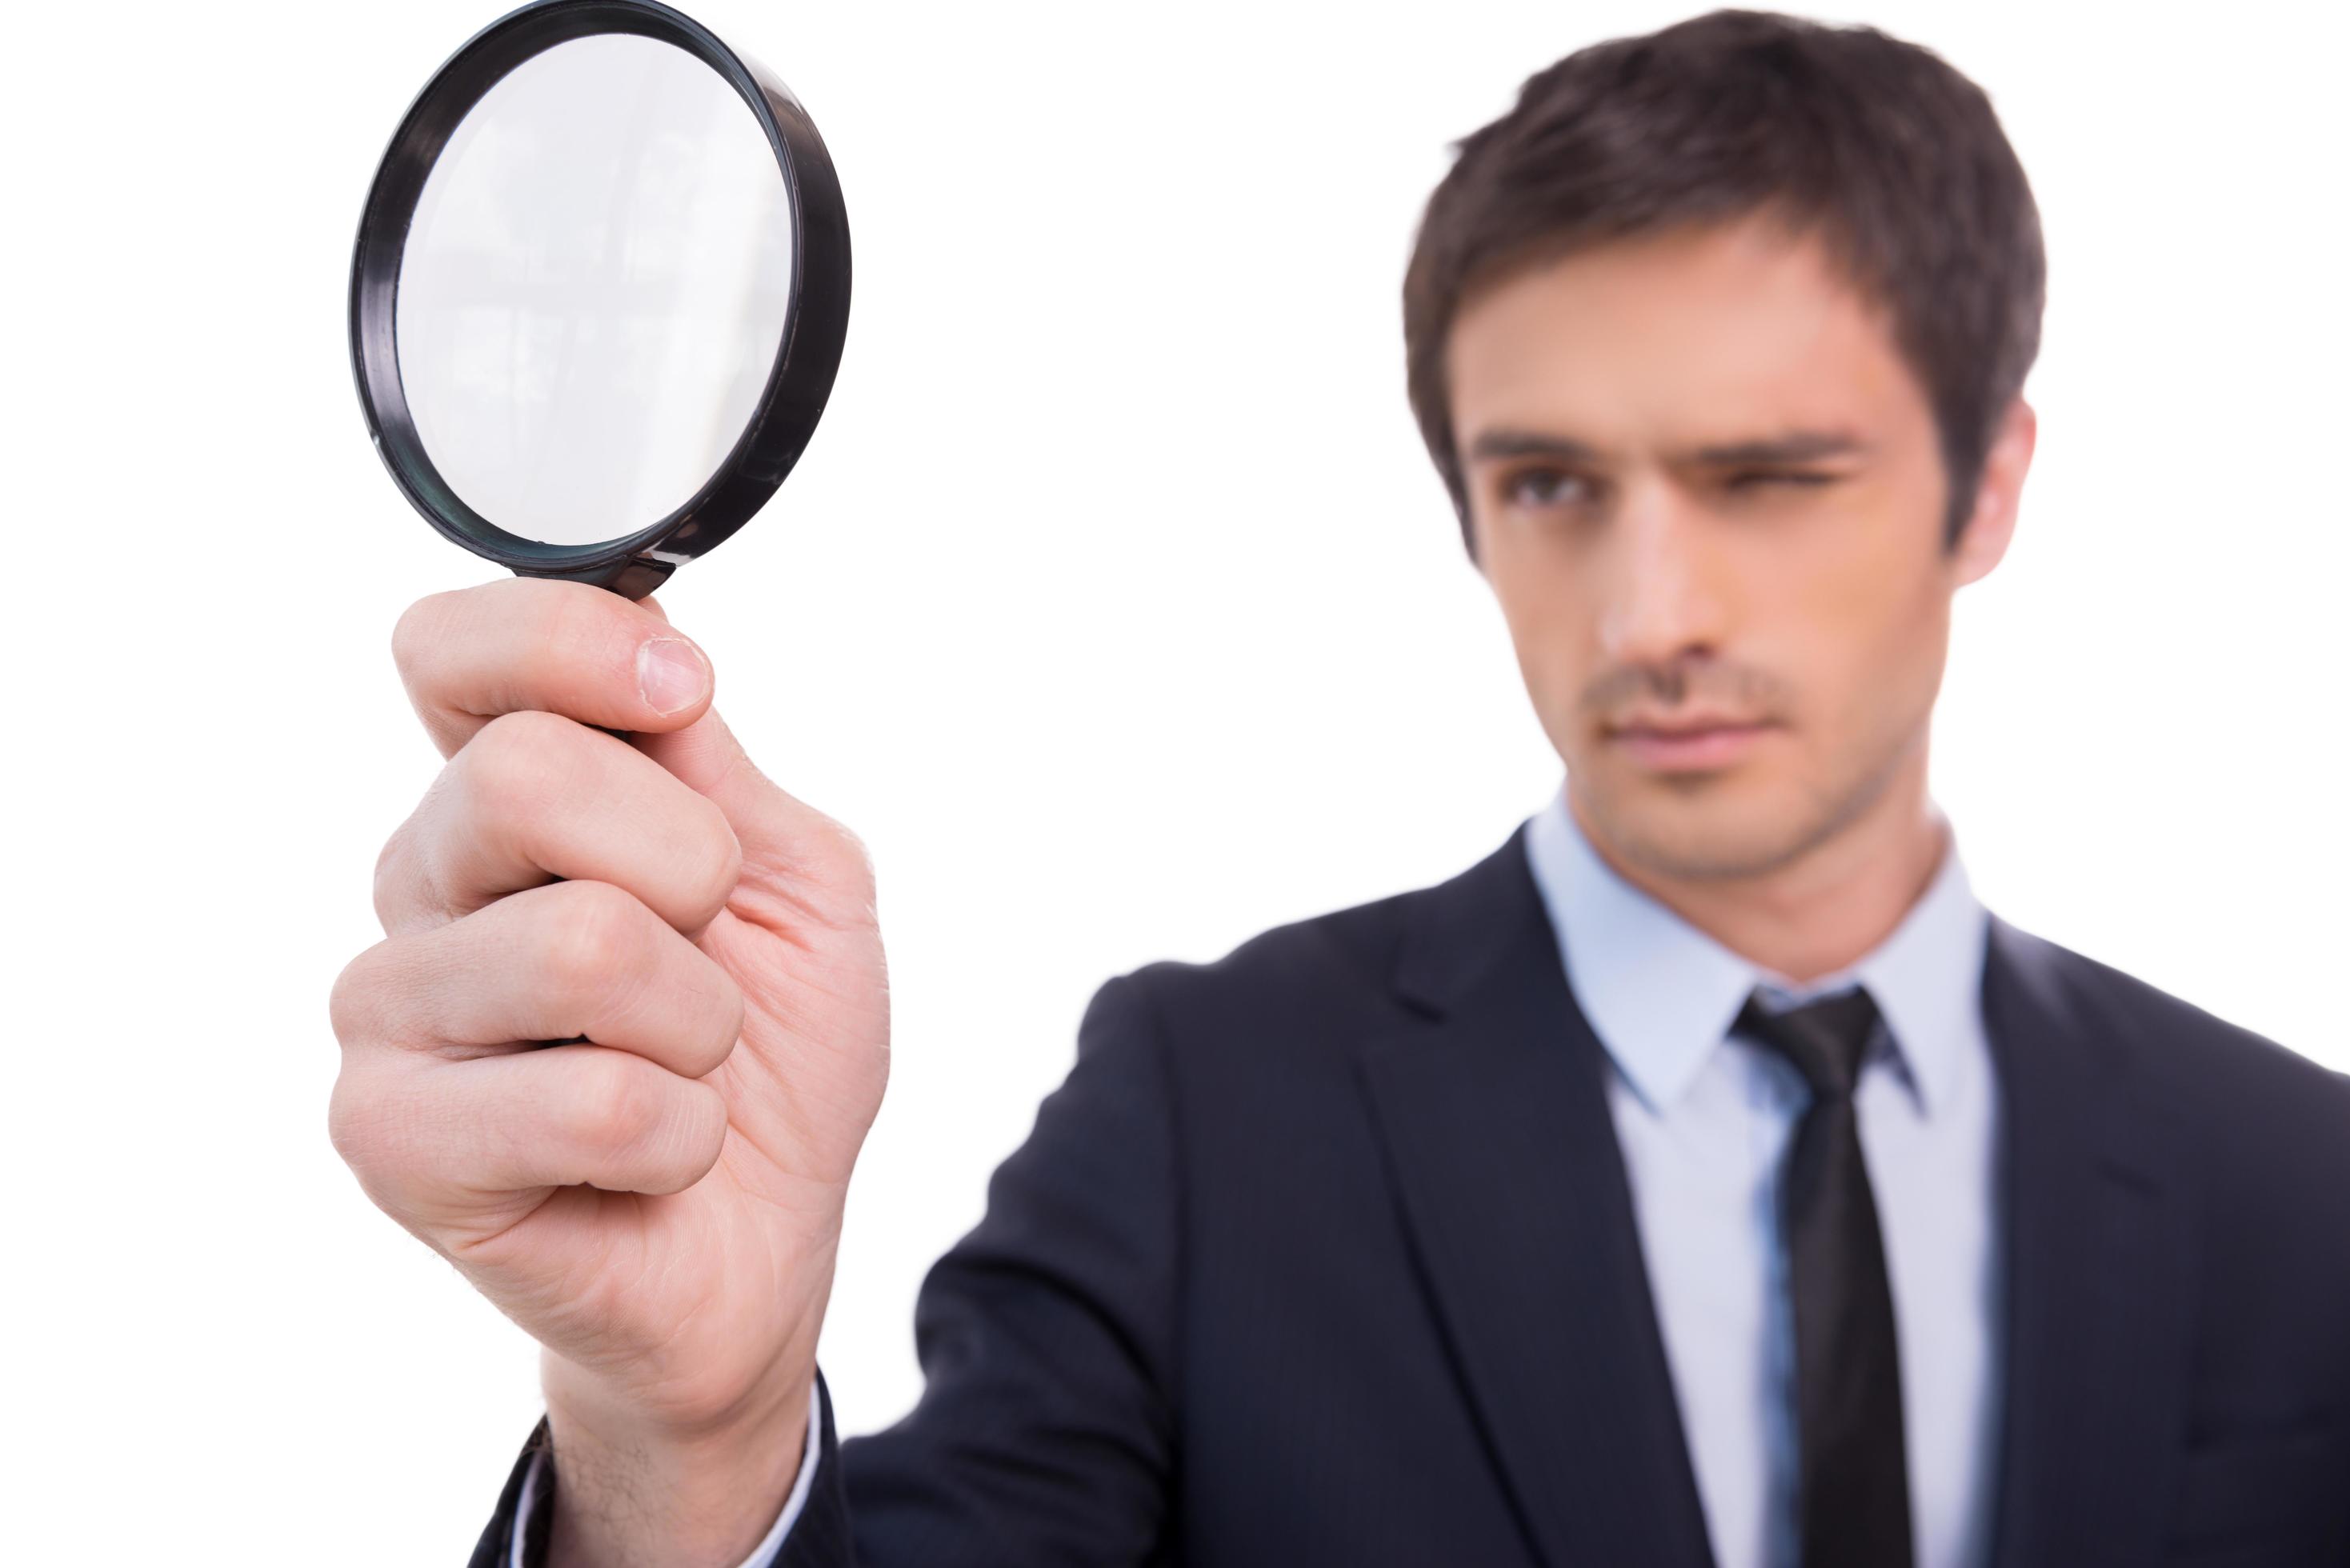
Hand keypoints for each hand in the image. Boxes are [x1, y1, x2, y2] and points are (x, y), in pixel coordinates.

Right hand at [328, 578, 888, 1563]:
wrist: (762, 1241)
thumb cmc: (771, 1051)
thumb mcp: (794, 879)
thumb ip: (712, 767)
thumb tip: (659, 661)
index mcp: (503, 798)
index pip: (453, 652)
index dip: (570, 644)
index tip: (683, 695)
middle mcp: (422, 888)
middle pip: (518, 777)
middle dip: (687, 864)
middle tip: (709, 943)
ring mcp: (389, 1014)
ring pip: (581, 947)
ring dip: (701, 1020)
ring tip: (685, 1063)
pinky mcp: (393, 1142)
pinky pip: (594, 1101)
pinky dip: (682, 1131)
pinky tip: (654, 1156)